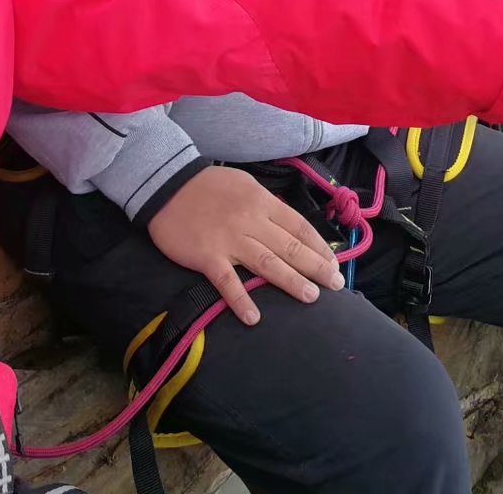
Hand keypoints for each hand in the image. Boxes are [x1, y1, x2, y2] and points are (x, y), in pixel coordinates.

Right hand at [145, 166, 342, 325]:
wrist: (166, 184)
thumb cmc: (209, 186)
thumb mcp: (245, 185)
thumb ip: (266, 206)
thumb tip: (288, 228)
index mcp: (262, 202)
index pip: (299, 226)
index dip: (319, 247)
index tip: (334, 263)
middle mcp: (251, 221)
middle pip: (290, 246)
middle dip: (316, 267)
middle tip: (336, 284)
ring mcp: (229, 240)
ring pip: (267, 263)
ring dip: (291, 282)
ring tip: (311, 297)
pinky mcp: (207, 256)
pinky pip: (227, 282)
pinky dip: (241, 300)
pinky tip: (254, 317)